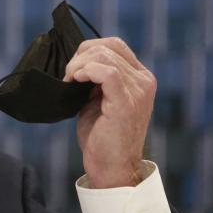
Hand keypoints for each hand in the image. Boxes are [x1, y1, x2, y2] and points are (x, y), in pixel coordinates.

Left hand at [63, 37, 156, 187]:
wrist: (111, 167)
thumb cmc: (102, 136)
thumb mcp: (99, 100)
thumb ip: (96, 80)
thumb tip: (77, 62)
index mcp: (140, 78)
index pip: (115, 45)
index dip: (88, 49)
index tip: (73, 68)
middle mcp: (144, 81)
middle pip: (108, 46)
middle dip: (80, 56)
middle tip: (68, 76)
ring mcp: (138, 90)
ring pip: (105, 56)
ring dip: (79, 65)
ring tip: (69, 81)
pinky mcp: (126, 102)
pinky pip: (108, 72)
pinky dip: (87, 71)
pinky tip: (76, 81)